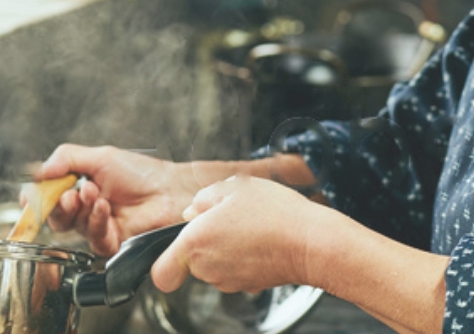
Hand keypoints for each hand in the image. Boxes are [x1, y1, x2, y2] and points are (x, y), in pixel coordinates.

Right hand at [34, 144, 202, 255]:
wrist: (169, 190)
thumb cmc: (140, 173)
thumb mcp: (100, 157)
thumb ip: (66, 159)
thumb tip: (38, 170)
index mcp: (79, 186)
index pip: (48, 195)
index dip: (37, 197)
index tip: (31, 194)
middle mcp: (85, 208)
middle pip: (54, 214)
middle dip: (56, 204)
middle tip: (69, 193)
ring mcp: (96, 226)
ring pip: (70, 226)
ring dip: (79, 208)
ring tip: (94, 192)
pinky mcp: (109, 242)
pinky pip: (91, 238)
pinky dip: (95, 220)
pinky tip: (105, 207)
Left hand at [151, 175, 326, 294]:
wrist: (311, 242)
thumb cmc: (275, 214)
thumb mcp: (234, 187)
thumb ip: (203, 198)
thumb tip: (193, 211)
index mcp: (196, 243)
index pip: (162, 273)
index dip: (164, 261)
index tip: (174, 251)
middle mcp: (208, 268)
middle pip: (192, 260)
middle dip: (205, 240)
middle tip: (229, 218)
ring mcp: (229, 280)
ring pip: (215, 265)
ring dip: (226, 247)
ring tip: (250, 226)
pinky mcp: (249, 286)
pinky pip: (236, 270)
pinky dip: (244, 258)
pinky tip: (260, 240)